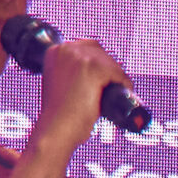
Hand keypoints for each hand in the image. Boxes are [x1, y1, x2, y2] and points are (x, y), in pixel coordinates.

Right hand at [26, 36, 132, 157]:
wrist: (56, 130)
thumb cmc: (59, 115)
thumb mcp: (61, 84)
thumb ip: (72, 73)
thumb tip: (96, 74)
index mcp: (55, 51)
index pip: (87, 47)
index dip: (99, 63)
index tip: (104, 78)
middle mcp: (66, 49)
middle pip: (101, 53)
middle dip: (109, 70)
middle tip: (110, 89)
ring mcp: (80, 57)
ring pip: (111, 64)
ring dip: (116, 79)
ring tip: (111, 96)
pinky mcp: (94, 68)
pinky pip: (119, 73)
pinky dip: (122, 85)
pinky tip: (115, 98)